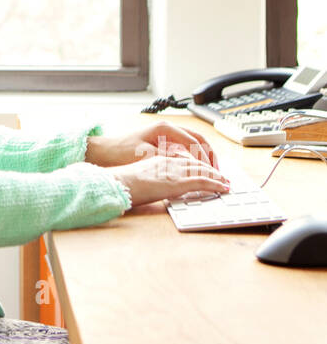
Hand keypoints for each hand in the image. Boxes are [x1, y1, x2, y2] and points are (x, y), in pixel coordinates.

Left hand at [85, 121, 226, 175]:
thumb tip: (187, 164)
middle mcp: (167, 128)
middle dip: (210, 155)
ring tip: (212, 171)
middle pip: (198, 139)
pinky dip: (194, 158)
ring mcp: (166, 135)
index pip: (194, 141)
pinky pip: (185, 148)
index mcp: (165, 129)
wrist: (103, 151)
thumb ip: (167, 158)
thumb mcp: (145, 156)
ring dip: (204, 156)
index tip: (213, 171)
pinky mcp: (163, 142)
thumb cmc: (120, 152)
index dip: (206, 157)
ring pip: (193, 143)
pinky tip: (198, 170)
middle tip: (218, 172)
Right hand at [111, 151, 230, 209]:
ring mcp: (174, 171)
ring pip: (203, 169)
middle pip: (197, 160)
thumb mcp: (141, 170)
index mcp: (160, 158)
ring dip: (217, 175)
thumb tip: (161, 177)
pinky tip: (223, 187)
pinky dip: (216, 183)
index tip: (206, 168)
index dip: (198, 162)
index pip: (185, 156)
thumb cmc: (123, 180)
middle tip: (221, 175)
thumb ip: (154, 171)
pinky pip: (202, 181)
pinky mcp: (178, 182)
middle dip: (211, 167)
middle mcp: (170, 161)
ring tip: (226, 182)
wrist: (117, 183)